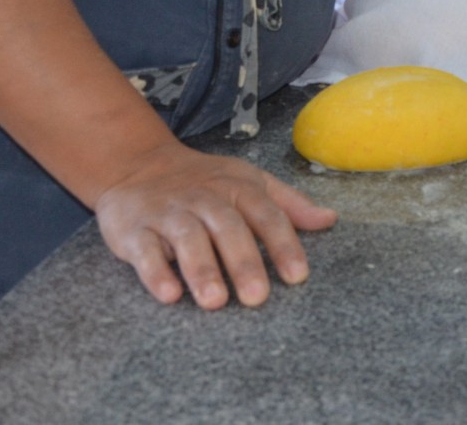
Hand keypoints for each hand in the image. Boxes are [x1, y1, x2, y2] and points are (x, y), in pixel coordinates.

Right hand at [94, 140, 337, 308]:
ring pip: (187, 238)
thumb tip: (330, 219)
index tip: (298, 276)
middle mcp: (205, 198)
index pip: (266, 214)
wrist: (137, 166)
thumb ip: (289, 204)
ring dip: (202, 269)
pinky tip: (169, 294)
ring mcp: (169, 213)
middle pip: (228, 227)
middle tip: (257, 297)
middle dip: (243, 262)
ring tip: (216, 301)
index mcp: (238, 187)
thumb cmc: (204, 181)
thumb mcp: (249, 182)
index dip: (283, 244)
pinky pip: (145, 250)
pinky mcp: (135, 230)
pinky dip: (156, 272)